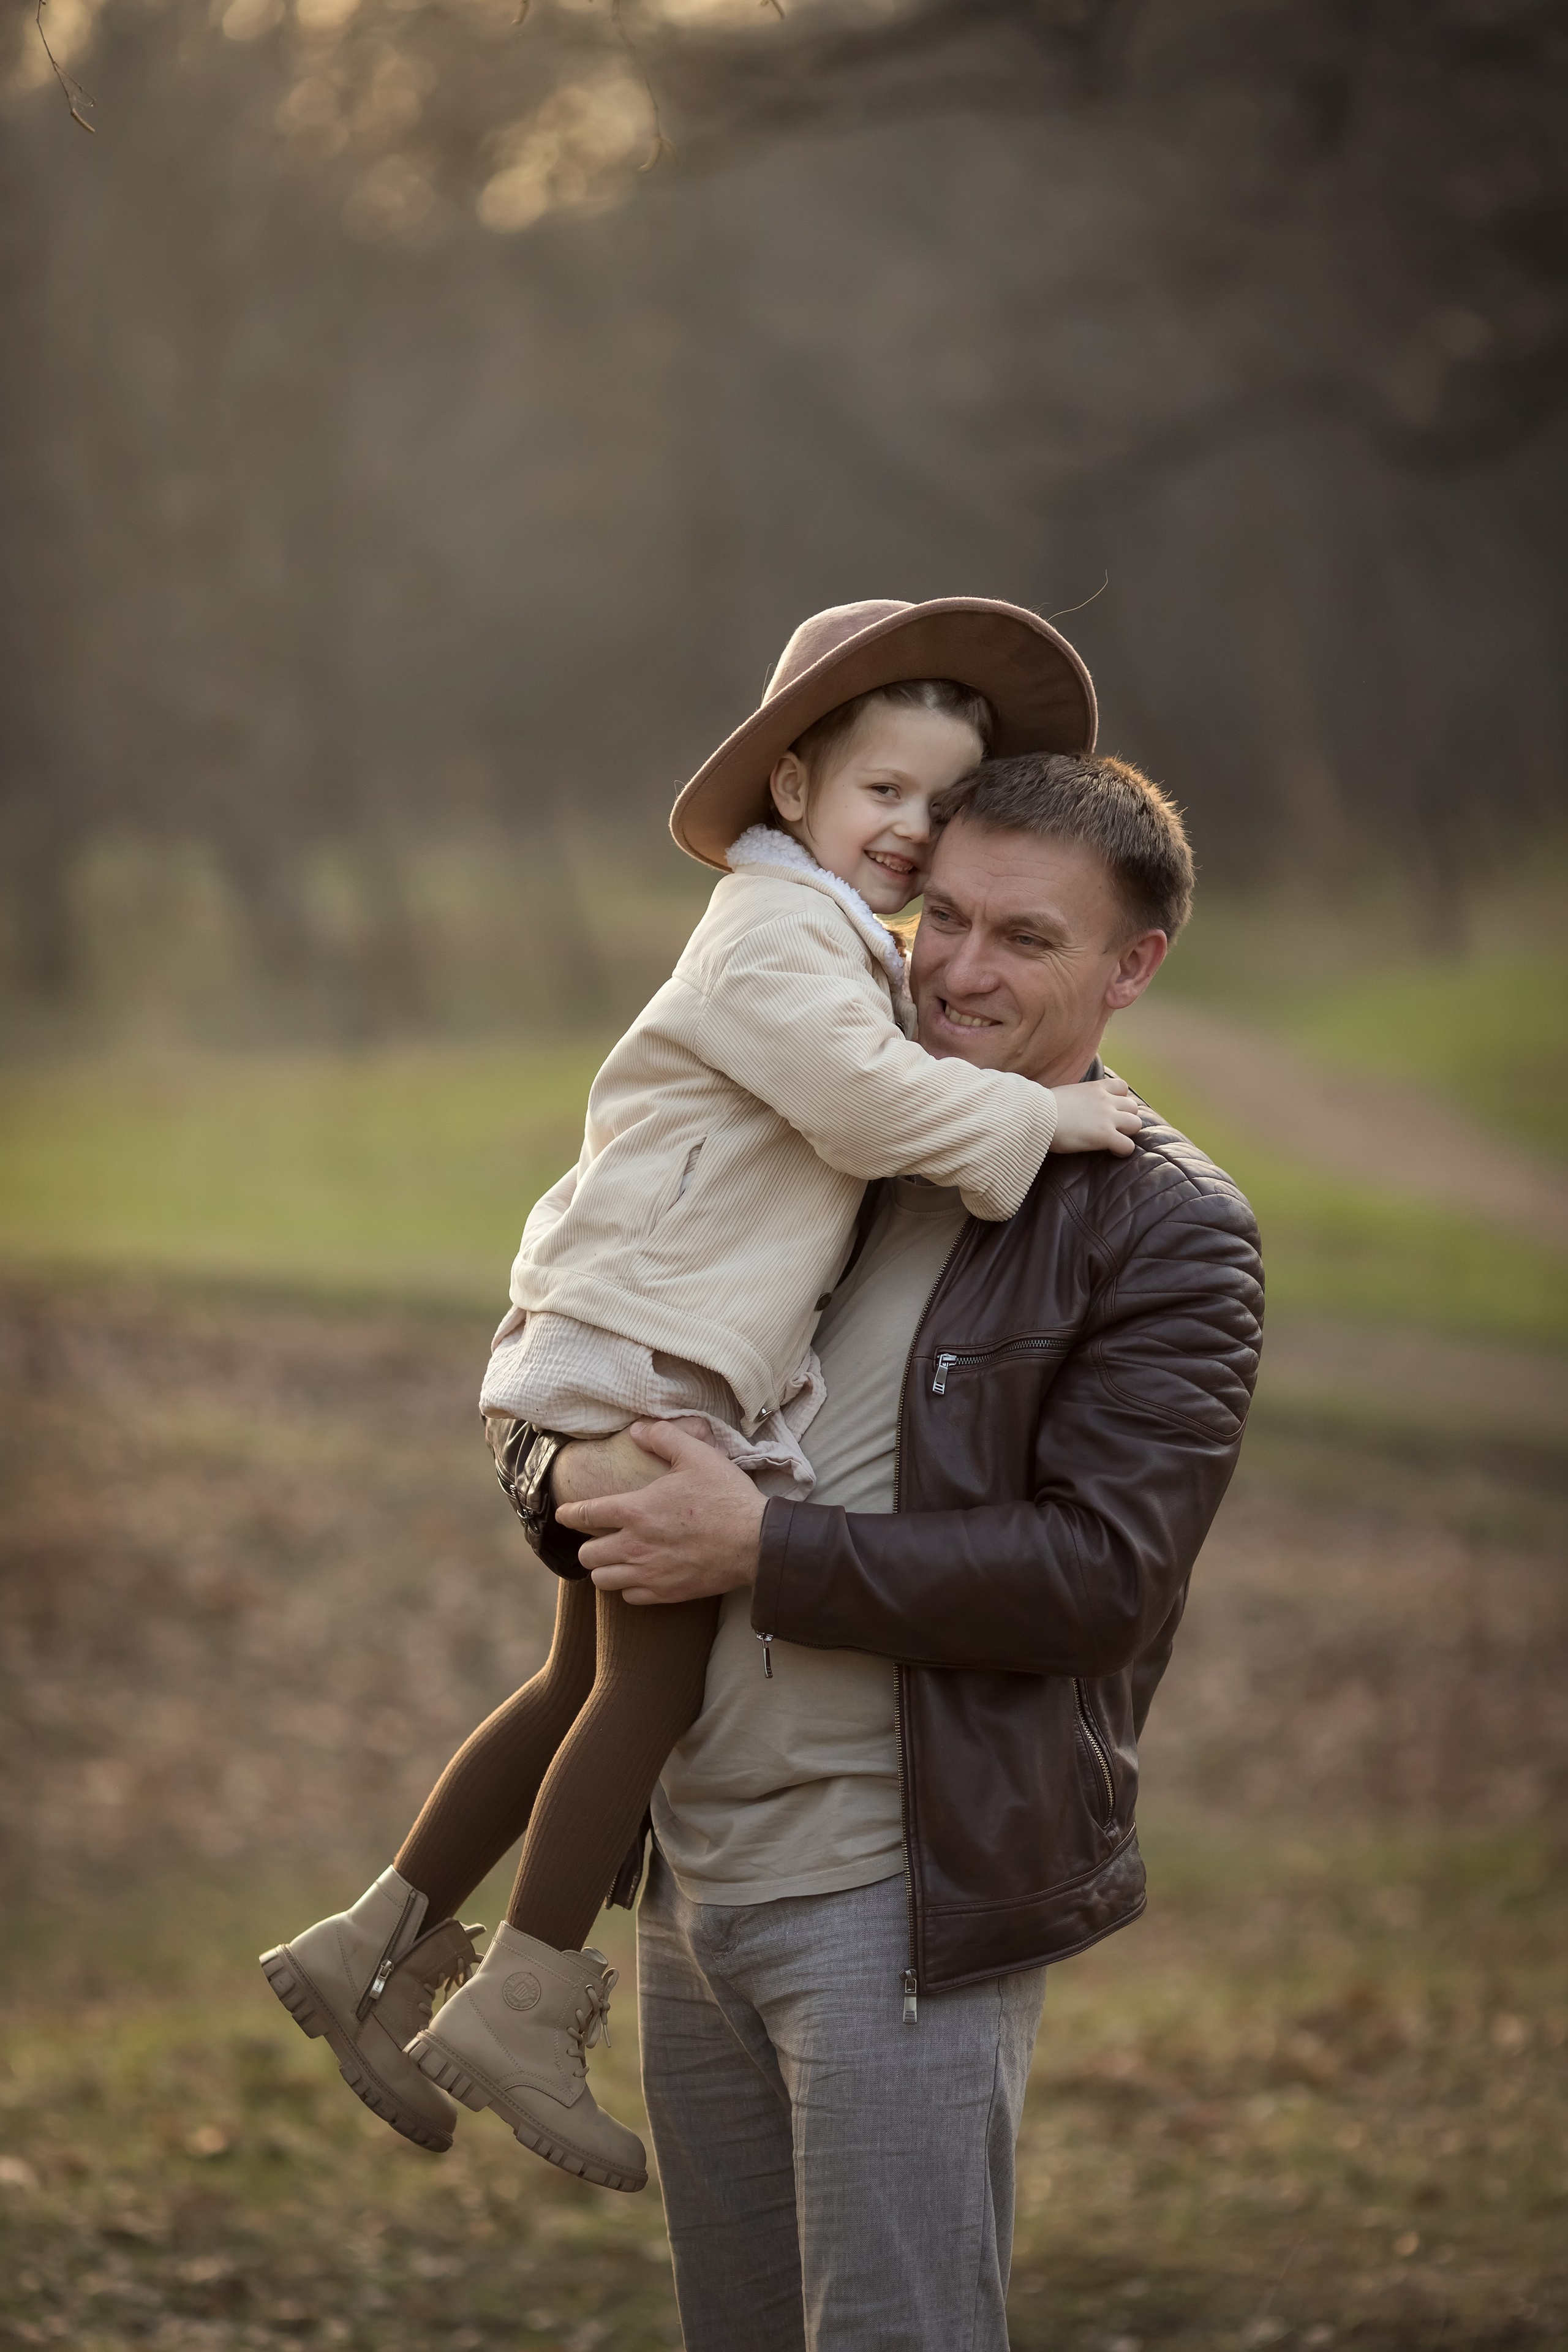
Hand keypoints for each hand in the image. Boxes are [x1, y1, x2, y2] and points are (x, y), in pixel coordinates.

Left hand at [555, 1421, 765, 1604]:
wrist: (756, 1542)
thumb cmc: (726, 1497)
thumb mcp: (697, 1455)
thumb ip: (663, 1437)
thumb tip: (636, 1429)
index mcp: (636, 1510)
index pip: (584, 1514)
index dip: (568, 1513)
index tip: (564, 1513)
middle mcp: (634, 1545)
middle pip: (587, 1555)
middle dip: (588, 1544)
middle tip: (600, 1536)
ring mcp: (649, 1573)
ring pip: (602, 1580)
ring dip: (604, 1569)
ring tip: (615, 1558)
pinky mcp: (665, 1593)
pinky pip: (629, 1597)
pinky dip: (628, 1587)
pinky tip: (639, 1575)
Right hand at [1048, 1076, 1142, 1156]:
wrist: (1036, 1116)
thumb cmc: (1042, 1108)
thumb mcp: (1066, 1094)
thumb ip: (1079, 1098)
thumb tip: (1075, 1108)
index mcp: (1095, 1088)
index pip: (1122, 1087)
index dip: (1120, 1100)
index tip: (1110, 1109)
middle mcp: (1105, 1100)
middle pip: (1133, 1107)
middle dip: (1126, 1118)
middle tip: (1112, 1128)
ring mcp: (1107, 1118)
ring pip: (1136, 1124)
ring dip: (1127, 1133)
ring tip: (1114, 1139)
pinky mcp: (1105, 1135)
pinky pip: (1128, 1146)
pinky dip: (1123, 1150)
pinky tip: (1112, 1151)